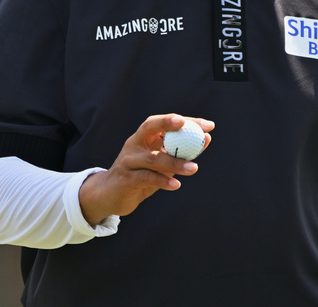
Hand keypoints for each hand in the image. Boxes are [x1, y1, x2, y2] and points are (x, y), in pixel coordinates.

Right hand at [78, 114, 213, 225]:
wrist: (110, 195)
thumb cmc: (141, 176)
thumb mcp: (160, 163)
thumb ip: (179, 153)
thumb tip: (206, 139)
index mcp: (143, 137)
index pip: (163, 122)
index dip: (185, 121)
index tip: (207, 125)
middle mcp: (134, 145)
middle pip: (150, 127)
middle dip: (169, 123)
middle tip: (190, 127)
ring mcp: (128, 161)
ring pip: (153, 158)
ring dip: (175, 162)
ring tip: (194, 168)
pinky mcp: (126, 179)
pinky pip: (146, 178)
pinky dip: (162, 180)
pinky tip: (176, 184)